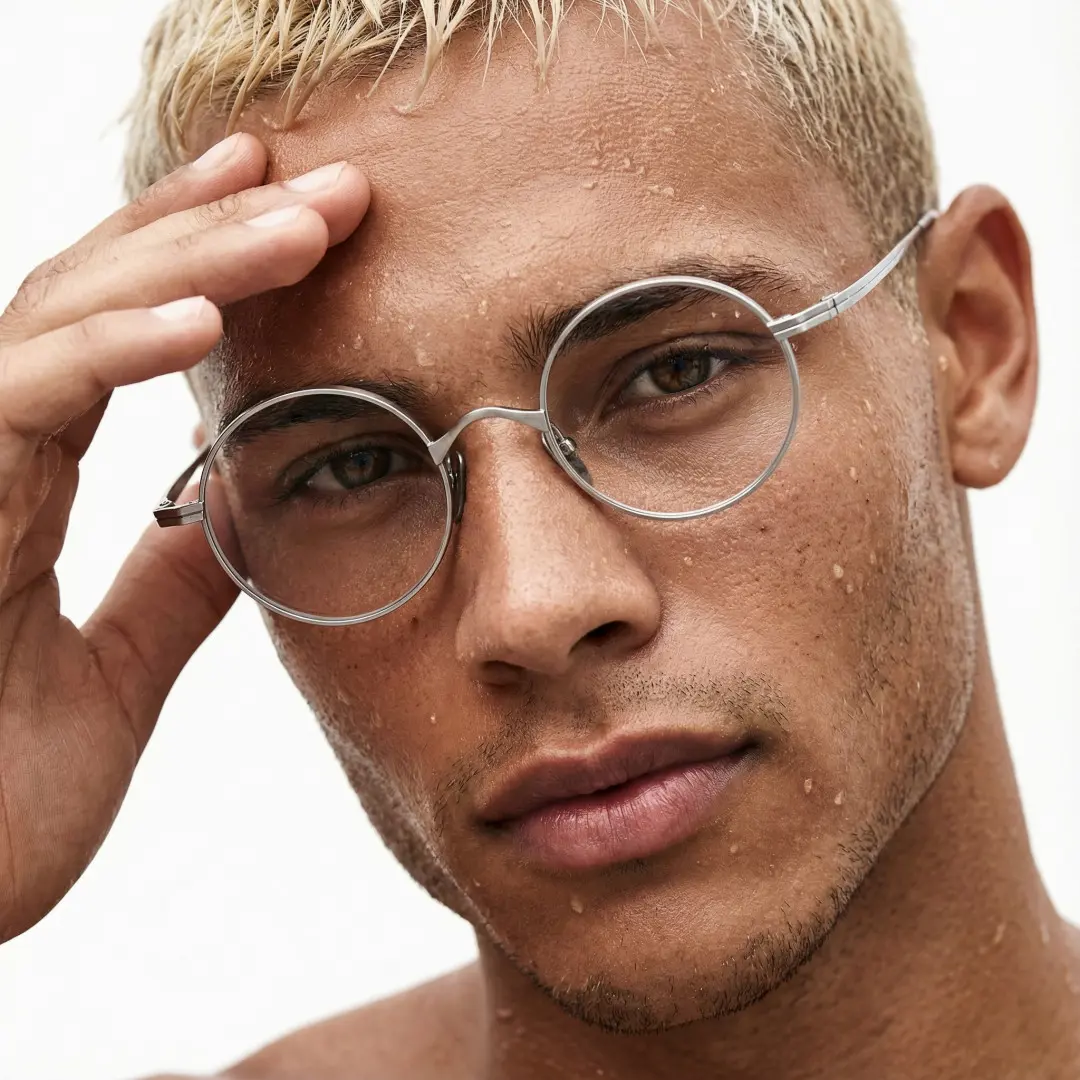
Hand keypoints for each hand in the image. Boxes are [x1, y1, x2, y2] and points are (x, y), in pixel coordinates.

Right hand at [0, 134, 368, 941]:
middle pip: (96, 296)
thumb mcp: (111, 678)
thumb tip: (239, 509)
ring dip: (187, 262)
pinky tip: (204, 322)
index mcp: (18, 480)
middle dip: (213, 226)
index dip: (195, 259)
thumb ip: (168, 589)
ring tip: (304, 219)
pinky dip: (106, 354)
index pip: (111, 332)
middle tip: (330, 181)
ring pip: (59, 322)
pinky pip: (17, 405)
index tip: (290, 211)